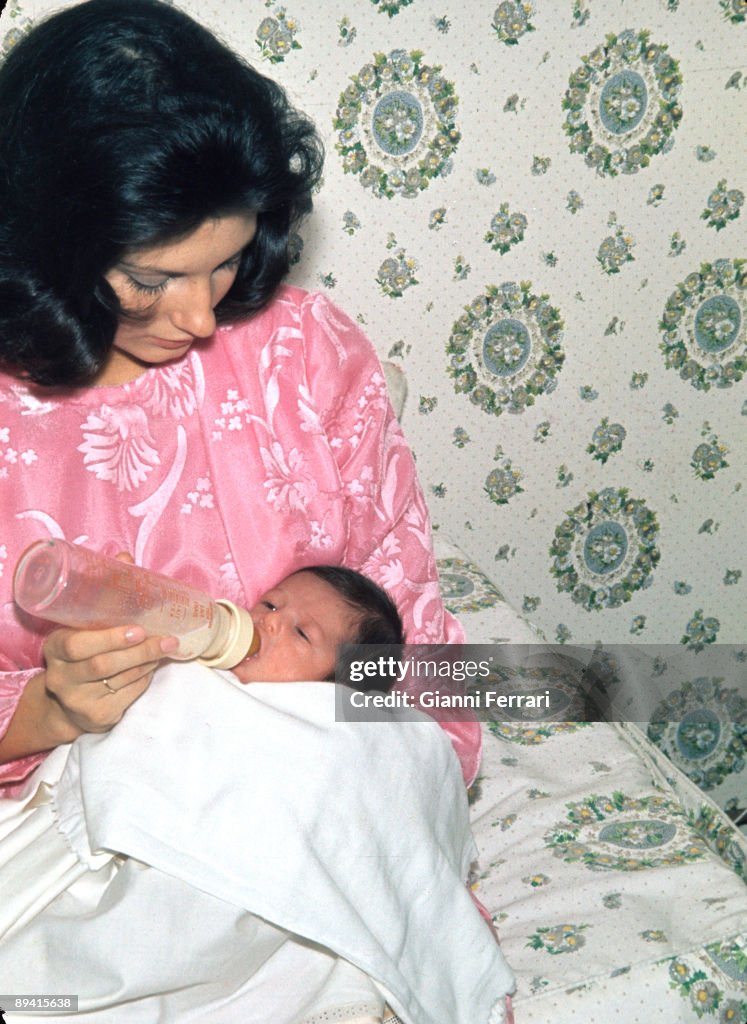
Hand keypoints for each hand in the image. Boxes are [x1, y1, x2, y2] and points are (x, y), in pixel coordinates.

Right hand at [40, 624, 178, 738]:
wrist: (70, 704)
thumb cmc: (83, 657)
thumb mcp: (82, 636)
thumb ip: (102, 624)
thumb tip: (146, 609)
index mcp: (54, 649)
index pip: (76, 646)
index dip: (110, 639)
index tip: (139, 631)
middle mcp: (60, 678)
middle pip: (103, 665)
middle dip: (139, 651)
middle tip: (165, 641)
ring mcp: (78, 700)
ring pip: (121, 679)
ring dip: (147, 662)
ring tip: (164, 648)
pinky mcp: (98, 716)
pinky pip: (130, 692)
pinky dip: (145, 677)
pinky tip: (151, 666)